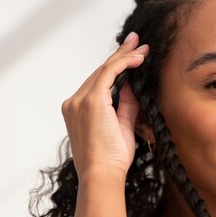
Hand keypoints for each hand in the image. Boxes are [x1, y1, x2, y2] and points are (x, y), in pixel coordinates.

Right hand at [61, 32, 148, 178]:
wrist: (101, 175)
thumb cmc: (110, 160)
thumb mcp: (121, 126)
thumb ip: (125, 104)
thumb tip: (132, 85)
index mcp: (76, 110)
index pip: (97, 82)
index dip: (114, 67)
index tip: (130, 56)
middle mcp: (74, 102)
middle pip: (99, 72)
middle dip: (120, 55)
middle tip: (136, 41)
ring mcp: (80, 101)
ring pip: (104, 70)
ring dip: (124, 56)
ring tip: (141, 47)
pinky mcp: (91, 101)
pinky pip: (108, 74)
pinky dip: (124, 63)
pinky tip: (138, 59)